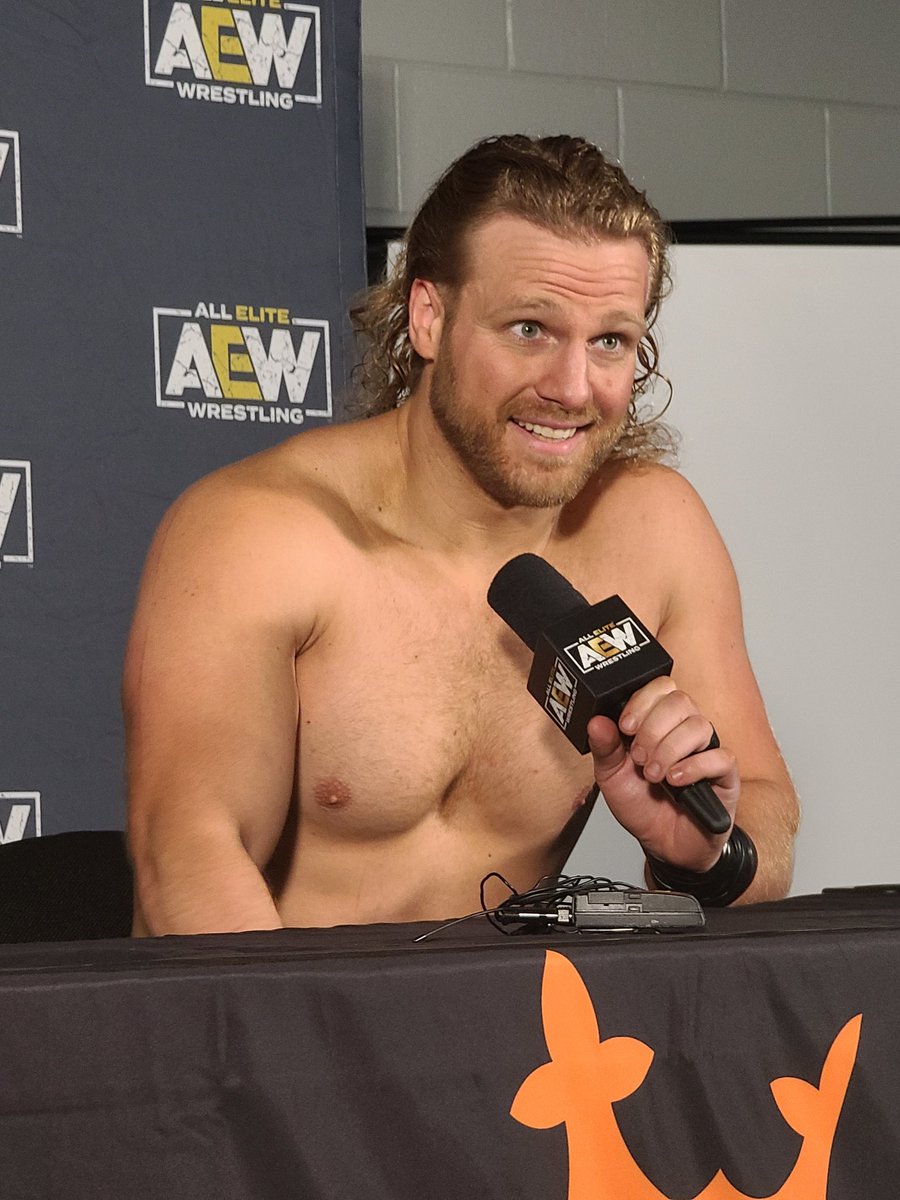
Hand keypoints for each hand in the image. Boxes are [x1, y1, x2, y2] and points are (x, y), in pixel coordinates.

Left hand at [587, 677, 739, 871]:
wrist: (662, 843)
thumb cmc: (641, 805)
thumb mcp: (612, 776)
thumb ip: (604, 748)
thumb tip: (596, 721)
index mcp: (658, 722)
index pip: (660, 688)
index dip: (642, 702)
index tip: (625, 727)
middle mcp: (684, 730)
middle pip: (680, 701)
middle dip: (653, 729)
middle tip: (639, 758)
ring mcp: (707, 750)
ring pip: (699, 726)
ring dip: (669, 750)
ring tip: (654, 775)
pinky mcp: (725, 775)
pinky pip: (719, 757)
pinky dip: (693, 768)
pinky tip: (674, 781)